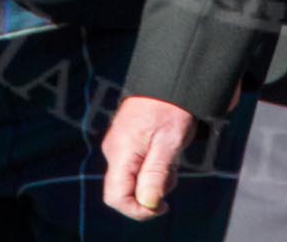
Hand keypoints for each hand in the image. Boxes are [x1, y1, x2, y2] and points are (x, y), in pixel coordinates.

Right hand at [102, 95, 196, 219]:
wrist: (169, 78)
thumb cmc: (170, 108)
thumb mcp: (169, 143)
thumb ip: (155, 174)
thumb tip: (147, 204)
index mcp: (121, 152)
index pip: (116, 197)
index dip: (137, 210)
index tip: (162, 207)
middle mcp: (114, 151)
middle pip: (125, 189)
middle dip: (150, 191)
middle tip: (172, 172)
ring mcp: (119, 145)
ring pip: (133, 178)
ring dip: (155, 178)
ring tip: (172, 156)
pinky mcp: (126, 141)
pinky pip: (136, 165)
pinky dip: (153, 166)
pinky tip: (166, 150)